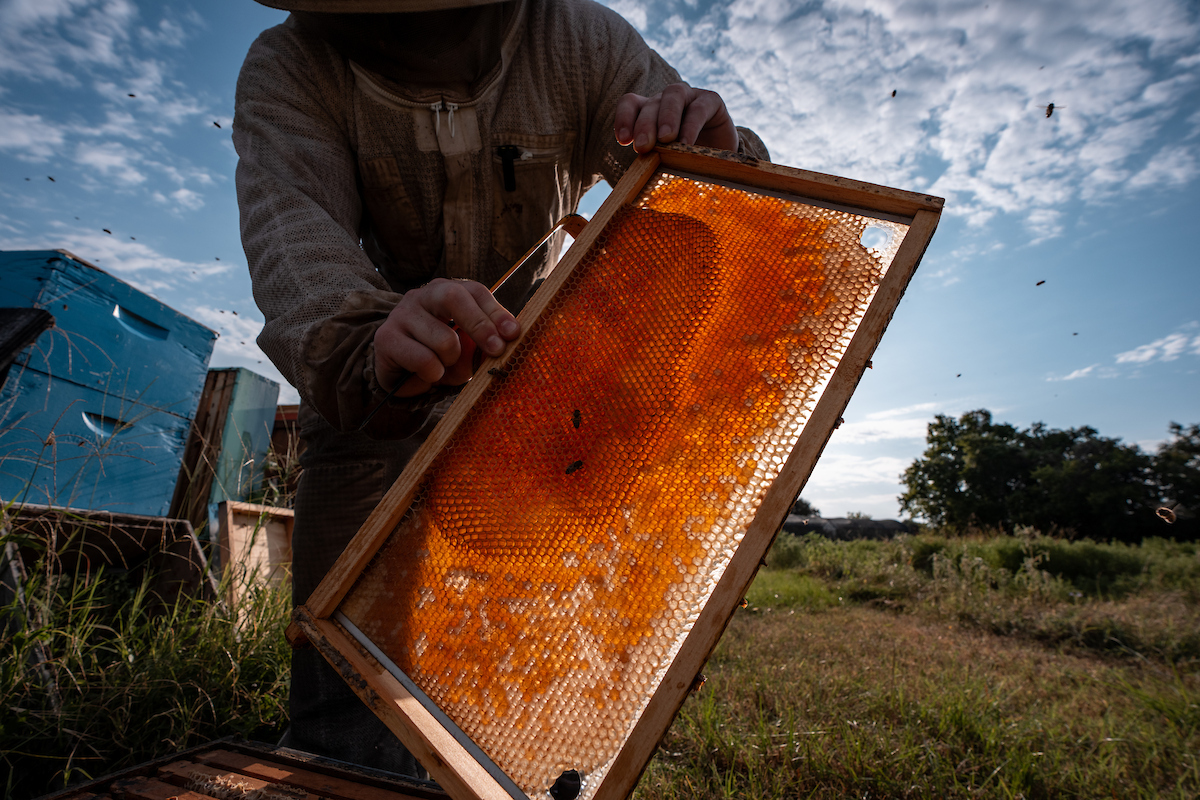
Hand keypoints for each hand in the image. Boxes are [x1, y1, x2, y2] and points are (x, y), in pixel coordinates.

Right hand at [374, 278, 519, 395]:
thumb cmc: (437, 356)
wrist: (398, 373)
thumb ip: (481, 344)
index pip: (474, 292)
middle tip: (496, 350)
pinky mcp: (387, 338)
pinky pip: (424, 360)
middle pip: (454, 297)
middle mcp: (422, 296)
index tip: (513, 333)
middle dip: (480, 326)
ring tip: (442, 366)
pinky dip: (433, 374)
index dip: (496, 312)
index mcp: (445, 291)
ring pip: (444, 339)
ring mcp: (401, 314)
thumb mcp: (465, 348)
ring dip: (451, 361)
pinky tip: (427, 375)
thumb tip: (501, 347)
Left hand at [615, 83, 738, 154]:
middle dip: (644, 125)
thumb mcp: (664, 159)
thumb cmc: (685, 159)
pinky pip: (699, 108)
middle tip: (643, 147)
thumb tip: (636, 178)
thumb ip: (651, 159)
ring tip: (665, 139)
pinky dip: (691, 125)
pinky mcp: (711, 101)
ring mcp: (689, 96)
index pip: (630, 104)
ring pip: (673, 95)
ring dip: (667, 117)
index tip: (623, 141)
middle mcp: (666, 100)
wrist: (720, 158)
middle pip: (651, 103)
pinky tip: (687, 143)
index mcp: (648, 110)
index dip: (624, 118)